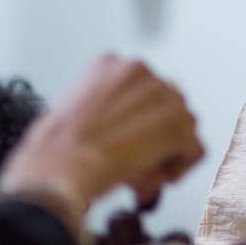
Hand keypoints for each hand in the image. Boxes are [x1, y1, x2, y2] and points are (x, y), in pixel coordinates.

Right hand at [0, 53, 202, 211]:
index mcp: (110, 64)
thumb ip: (103, 107)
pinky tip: (154, 180)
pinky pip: (194, 148)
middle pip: (167, 105)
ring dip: (166, 154)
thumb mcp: (70, 112)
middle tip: (135, 164)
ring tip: (139, 175)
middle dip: (154, 137)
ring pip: (183, 126)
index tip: (125, 143)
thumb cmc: (51, 153)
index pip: (144, 89)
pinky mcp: (174, 122)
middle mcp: (138, 70)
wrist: (55, 171)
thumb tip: (124, 128)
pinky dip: (179, 168)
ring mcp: (159, 93)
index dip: (137, 122)